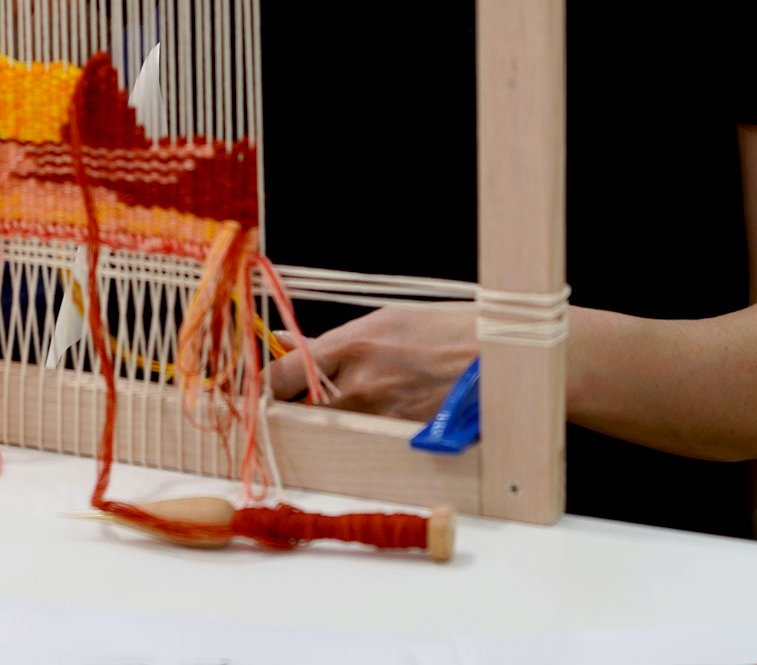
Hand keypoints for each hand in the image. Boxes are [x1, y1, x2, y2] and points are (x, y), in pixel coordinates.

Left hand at [268, 304, 477, 419]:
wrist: (500, 357)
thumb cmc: (443, 329)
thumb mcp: (382, 320)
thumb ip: (328, 339)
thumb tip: (283, 340)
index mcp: (350, 346)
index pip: (281, 375)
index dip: (263, 386)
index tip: (256, 389)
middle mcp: (360, 385)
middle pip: (301, 408)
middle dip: (295, 404)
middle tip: (299, 398)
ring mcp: (382, 415)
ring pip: (334, 425)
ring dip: (333, 416)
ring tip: (359, 398)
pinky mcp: (404, 436)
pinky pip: (368, 436)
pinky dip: (367, 427)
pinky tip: (387, 410)